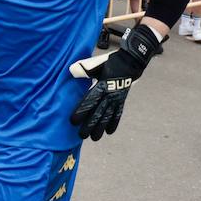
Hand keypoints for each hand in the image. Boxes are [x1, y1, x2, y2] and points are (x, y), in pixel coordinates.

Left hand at [68, 25, 161, 140]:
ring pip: (108, 116)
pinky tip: (109, 132)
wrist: (130, 62)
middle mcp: (110, 95)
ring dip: (101, 128)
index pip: (90, 101)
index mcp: (102, 86)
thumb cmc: (109, 62)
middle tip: (81, 136)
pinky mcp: (122, 100)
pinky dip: (114, 123)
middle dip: (90, 125)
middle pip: (98, 113)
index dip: (81, 112)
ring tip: (94, 138)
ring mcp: (117, 99)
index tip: (73, 121)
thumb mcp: (96, 63)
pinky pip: (118, 114)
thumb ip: (84, 68)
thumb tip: (71, 71)